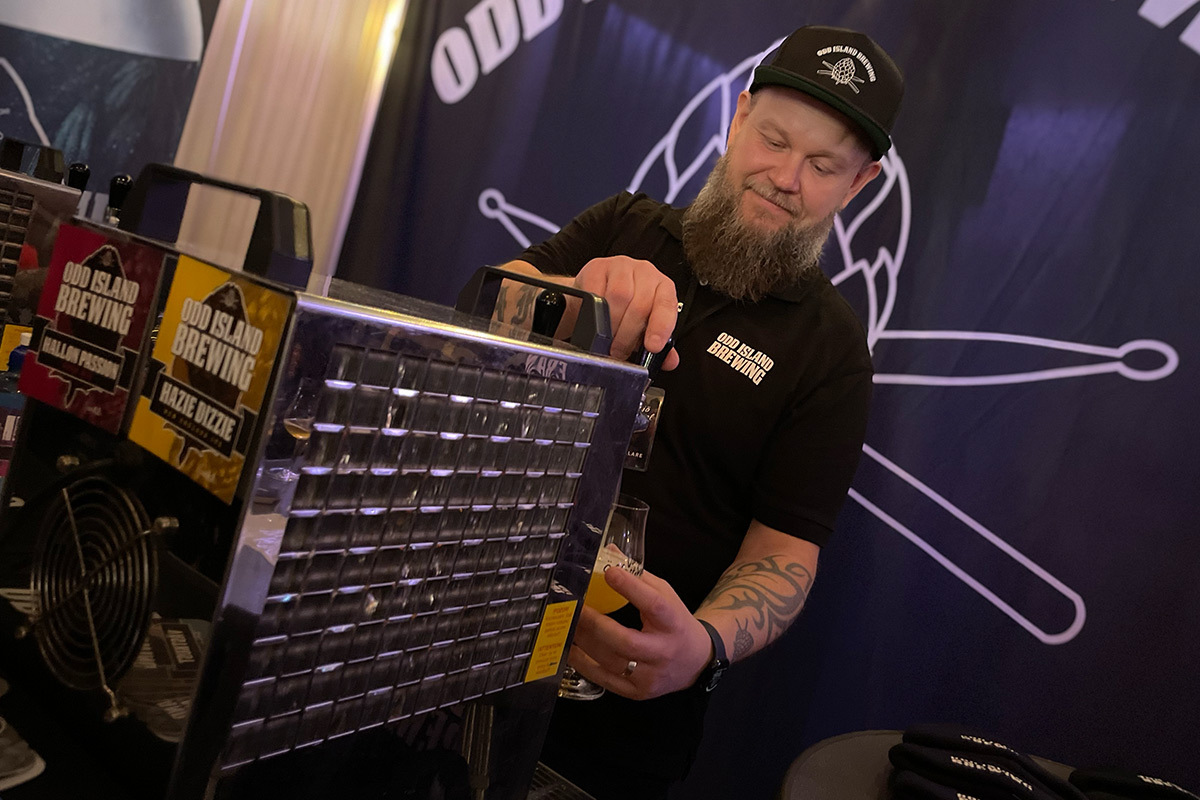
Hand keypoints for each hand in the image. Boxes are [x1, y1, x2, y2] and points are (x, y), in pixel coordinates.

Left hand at [567, 566, 711, 699]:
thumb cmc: (676, 622)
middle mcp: (664, 651)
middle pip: (626, 642)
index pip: (654, 605)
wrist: (696, 662)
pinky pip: (607, 680)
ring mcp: (651, 675)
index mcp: (674, 622)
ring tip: (568, 626)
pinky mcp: (639, 692)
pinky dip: (585, 664)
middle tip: (576, 607)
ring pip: (612, 662)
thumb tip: (609, 551)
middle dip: (596, 624)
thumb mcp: (666, 595)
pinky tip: (573, 649)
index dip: (631, 588)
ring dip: (585, 643)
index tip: (609, 572)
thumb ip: (639, 576)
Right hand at [574, 256, 679, 368]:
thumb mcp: (643, 327)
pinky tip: (594, 321)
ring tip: (606, 341)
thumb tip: (670, 362)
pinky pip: (597, 289)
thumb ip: (660, 345)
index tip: (653, 347)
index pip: (667, 305)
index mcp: (663, 288)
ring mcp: (622, 267)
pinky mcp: (598, 267)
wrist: (593, 294)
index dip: (661, 327)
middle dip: (628, 335)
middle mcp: (646, 273)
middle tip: (618, 352)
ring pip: (619, 296)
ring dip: (611, 325)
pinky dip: (594, 310)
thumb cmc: (623, 310)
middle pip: (640, 304)